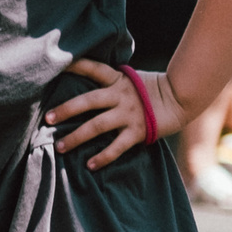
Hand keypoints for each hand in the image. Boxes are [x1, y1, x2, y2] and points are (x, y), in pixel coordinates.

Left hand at [48, 58, 176, 169]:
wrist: (184, 97)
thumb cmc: (156, 88)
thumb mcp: (134, 79)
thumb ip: (114, 82)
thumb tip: (93, 82)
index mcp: (119, 80)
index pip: (94, 69)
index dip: (76, 66)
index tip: (58, 67)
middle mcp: (121, 96)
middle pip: (88, 101)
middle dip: (66, 110)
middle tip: (48, 119)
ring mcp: (130, 114)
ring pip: (97, 126)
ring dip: (76, 137)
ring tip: (61, 147)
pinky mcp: (139, 131)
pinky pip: (117, 146)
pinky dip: (103, 157)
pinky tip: (90, 165)